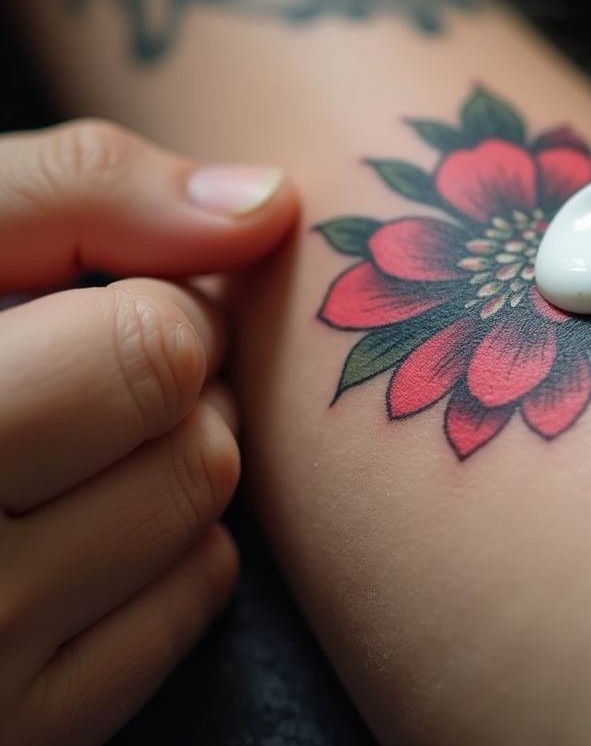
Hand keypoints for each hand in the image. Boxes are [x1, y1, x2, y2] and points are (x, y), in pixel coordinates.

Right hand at [0, 119, 296, 745]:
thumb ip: (79, 194)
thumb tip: (267, 203)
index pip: (155, 347)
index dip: (155, 304)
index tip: (109, 301)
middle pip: (198, 443)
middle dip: (169, 382)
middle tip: (96, 364)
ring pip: (201, 522)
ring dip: (173, 456)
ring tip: (80, 433)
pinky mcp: (28, 735)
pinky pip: (187, 609)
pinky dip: (168, 546)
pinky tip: (83, 514)